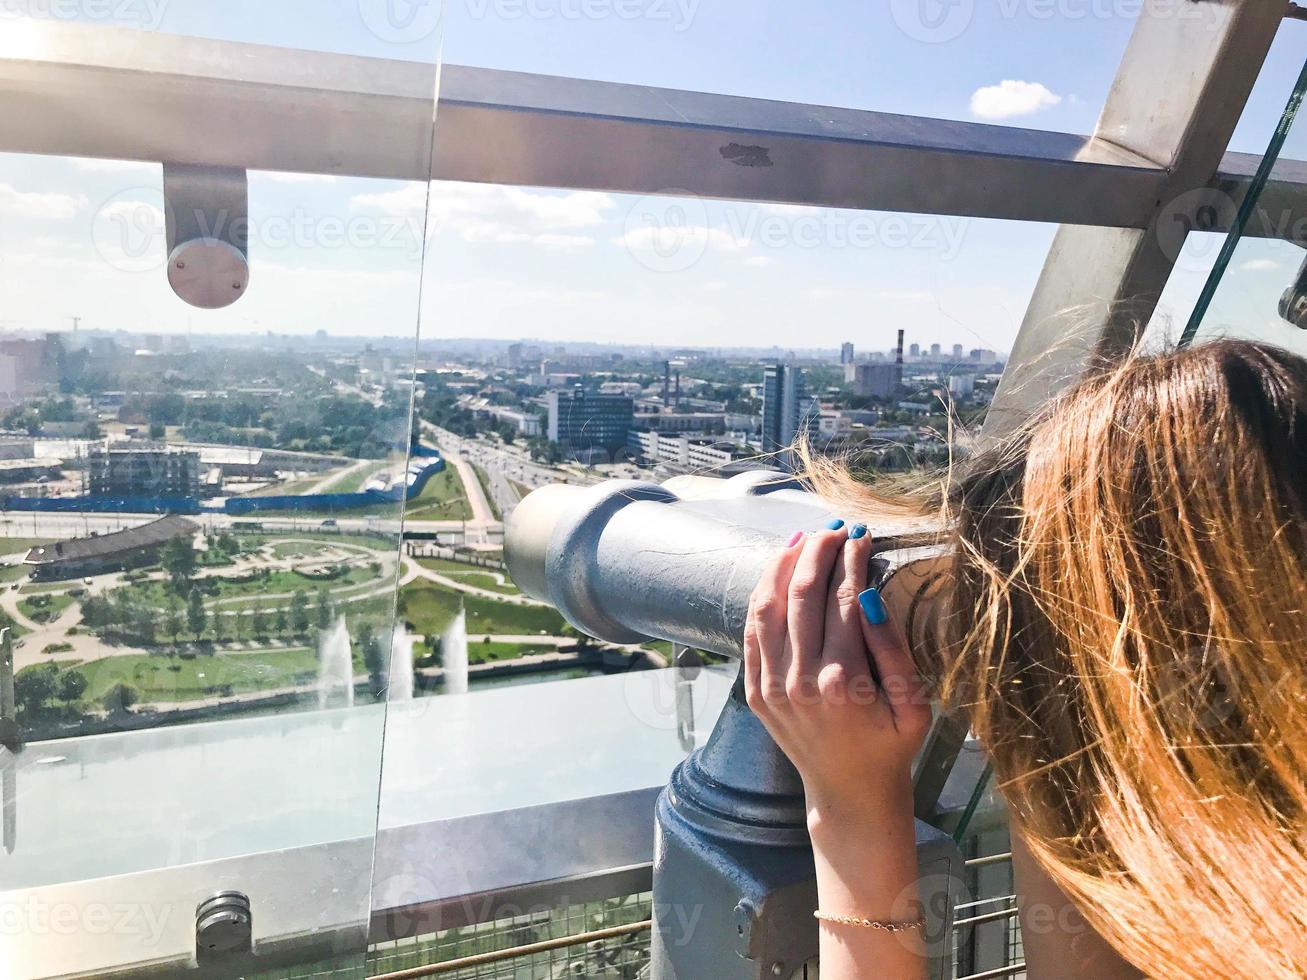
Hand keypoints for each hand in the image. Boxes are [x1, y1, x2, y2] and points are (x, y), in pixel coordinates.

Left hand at [742, 522, 931, 835]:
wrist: (848, 793)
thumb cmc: (890, 747)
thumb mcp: (913, 705)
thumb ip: (892, 649)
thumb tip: (866, 596)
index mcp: (843, 682)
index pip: (842, 599)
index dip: (851, 560)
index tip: (860, 535)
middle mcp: (800, 680)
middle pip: (802, 594)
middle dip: (818, 552)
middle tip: (833, 528)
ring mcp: (771, 686)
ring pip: (768, 607)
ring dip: (784, 565)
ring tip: (804, 538)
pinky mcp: (756, 691)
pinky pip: (752, 631)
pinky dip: (762, 595)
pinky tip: (779, 572)